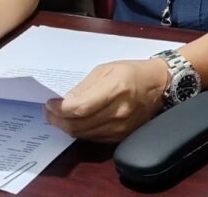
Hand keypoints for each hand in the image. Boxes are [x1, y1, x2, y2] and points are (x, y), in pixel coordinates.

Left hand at [44, 58, 168, 142]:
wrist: (158, 85)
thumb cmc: (131, 72)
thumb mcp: (106, 69)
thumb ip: (84, 87)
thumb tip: (65, 102)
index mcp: (115, 89)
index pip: (79, 108)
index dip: (59, 109)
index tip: (50, 104)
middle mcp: (118, 112)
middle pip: (78, 125)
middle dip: (58, 120)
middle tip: (49, 112)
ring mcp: (121, 127)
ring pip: (83, 134)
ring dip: (67, 127)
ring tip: (58, 117)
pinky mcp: (121, 136)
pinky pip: (93, 138)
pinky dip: (81, 131)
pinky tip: (76, 122)